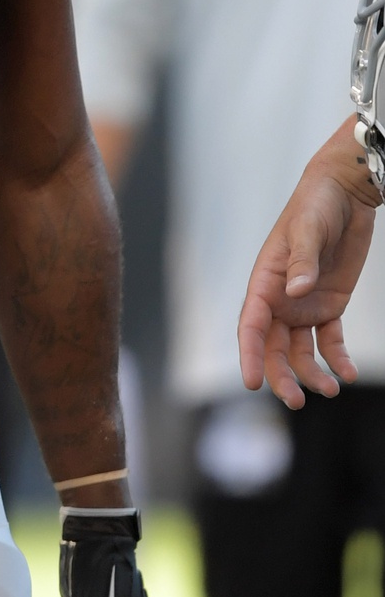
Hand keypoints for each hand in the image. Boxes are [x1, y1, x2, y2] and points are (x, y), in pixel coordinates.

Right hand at [238, 117, 378, 409]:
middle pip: (273, 347)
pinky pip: (329, 341)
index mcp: (265, 281)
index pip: (251, 325)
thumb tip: (297, 293)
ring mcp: (303, 305)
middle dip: (281, 376)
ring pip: (300, 351)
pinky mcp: (328, 306)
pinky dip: (337, 359)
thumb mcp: (308, 228)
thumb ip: (302, 261)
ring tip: (331, 389)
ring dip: (311, 373)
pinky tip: (346, 373)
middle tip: (297, 401)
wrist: (345, 194)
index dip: (249, 354)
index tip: (252, 382)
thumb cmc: (316, 206)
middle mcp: (280, 299)